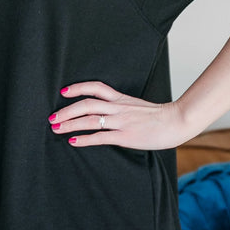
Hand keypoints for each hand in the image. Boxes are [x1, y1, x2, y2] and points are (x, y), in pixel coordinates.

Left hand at [48, 80, 192, 150]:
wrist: (177, 121)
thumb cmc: (160, 116)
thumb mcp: (138, 107)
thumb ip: (122, 108)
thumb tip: (108, 114)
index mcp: (121, 99)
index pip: (96, 88)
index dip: (78, 88)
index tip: (64, 91)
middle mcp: (118, 108)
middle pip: (86, 104)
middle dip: (66, 111)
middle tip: (52, 117)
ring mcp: (121, 122)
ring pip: (89, 119)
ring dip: (70, 124)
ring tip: (56, 129)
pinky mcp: (125, 136)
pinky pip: (100, 136)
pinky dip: (84, 139)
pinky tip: (74, 141)